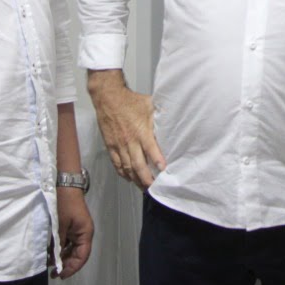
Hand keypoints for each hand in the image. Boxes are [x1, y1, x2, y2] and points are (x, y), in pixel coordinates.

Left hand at [52, 187, 93, 278]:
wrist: (64, 184)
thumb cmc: (64, 203)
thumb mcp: (60, 224)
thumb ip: (59, 242)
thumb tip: (54, 258)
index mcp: (85, 233)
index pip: (82, 256)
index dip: (72, 267)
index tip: (61, 275)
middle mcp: (84, 233)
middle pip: (77, 254)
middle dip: (66, 264)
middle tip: (53, 273)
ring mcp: (78, 230)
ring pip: (72, 249)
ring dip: (63, 257)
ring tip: (51, 265)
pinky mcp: (72, 226)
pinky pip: (68, 242)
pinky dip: (61, 248)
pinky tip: (51, 253)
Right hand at [87, 70, 165, 188]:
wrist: (108, 98)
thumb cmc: (129, 101)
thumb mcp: (149, 104)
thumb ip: (161, 114)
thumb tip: (175, 116)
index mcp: (141, 130)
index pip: (150, 149)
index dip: (157, 160)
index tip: (163, 170)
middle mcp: (130, 140)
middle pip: (138, 165)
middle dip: (146, 178)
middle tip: (153, 187)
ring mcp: (119, 145)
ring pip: (127, 167)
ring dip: (135, 179)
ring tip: (143, 187)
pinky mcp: (110, 146)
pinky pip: (116, 163)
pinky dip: (122, 173)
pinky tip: (129, 178)